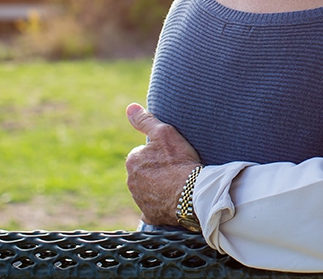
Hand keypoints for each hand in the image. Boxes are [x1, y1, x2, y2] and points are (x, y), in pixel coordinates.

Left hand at [125, 103, 202, 226]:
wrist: (193, 194)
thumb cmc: (179, 161)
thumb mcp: (164, 133)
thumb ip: (146, 120)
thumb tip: (130, 107)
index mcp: (132, 160)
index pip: (142, 153)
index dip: (158, 153)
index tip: (171, 155)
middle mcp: (131, 181)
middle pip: (144, 172)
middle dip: (156, 170)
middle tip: (176, 168)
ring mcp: (139, 200)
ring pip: (148, 189)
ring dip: (158, 186)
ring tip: (178, 183)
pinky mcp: (149, 215)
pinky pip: (153, 208)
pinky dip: (160, 205)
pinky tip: (172, 201)